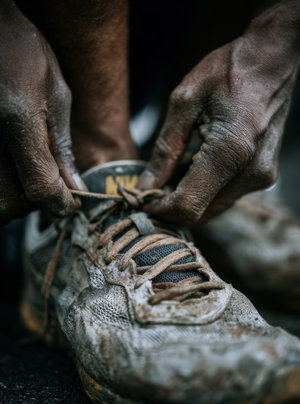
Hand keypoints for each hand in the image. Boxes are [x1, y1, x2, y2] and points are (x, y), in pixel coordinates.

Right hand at [0, 0, 81, 225]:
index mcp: (18, 120)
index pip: (40, 187)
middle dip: (35, 202)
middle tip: (50, 186)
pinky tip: (12, 168)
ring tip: (30, 176)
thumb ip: (62, 146)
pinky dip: (3, 185)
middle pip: (11, 204)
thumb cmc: (20, 50)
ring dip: (16, 198)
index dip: (60, 203)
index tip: (72, 202)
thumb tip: (73, 185)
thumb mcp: (54, 94)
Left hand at [138, 3, 299, 223]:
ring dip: (188, 197)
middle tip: (152, 185)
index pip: (189, 204)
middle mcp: (251, 172)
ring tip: (170, 172)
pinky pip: (226, 194)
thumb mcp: (185, 102)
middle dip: (172, 205)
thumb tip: (147, 184)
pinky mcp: (263, 174)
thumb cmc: (229, 70)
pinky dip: (205, 189)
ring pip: (214, 206)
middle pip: (202, 212)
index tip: (143, 200)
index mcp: (231, 151)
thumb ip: (165, 148)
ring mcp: (261, 176)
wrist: (271, 60)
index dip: (161, 209)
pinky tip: (191, 167)